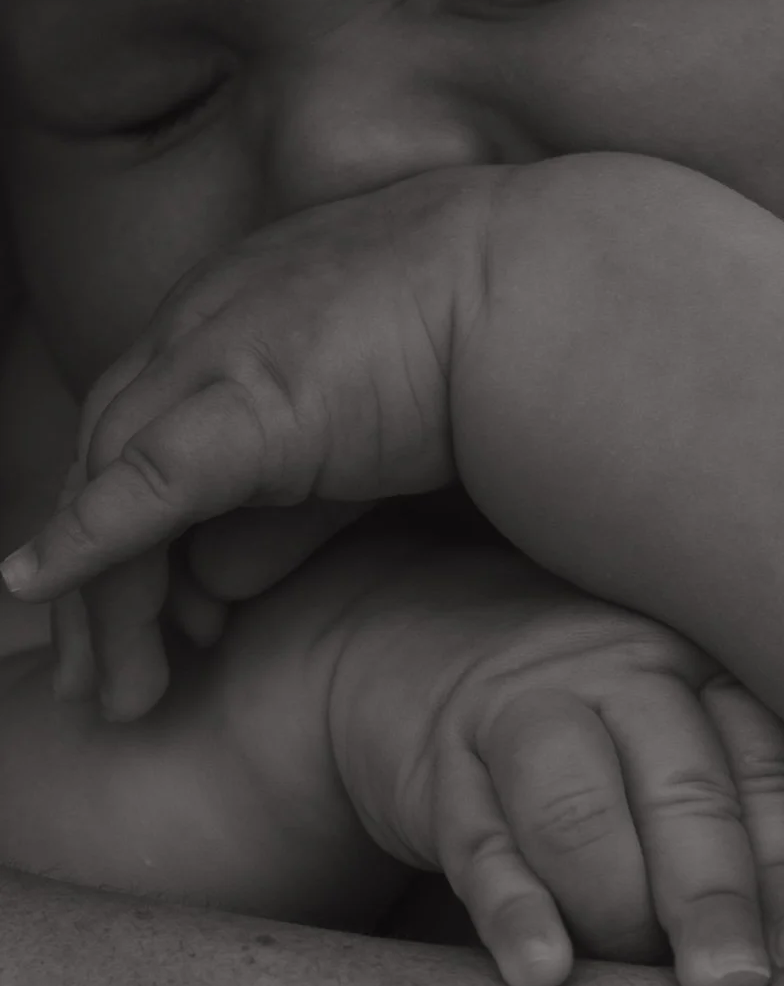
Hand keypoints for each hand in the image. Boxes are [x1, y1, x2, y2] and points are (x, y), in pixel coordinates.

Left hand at [3, 164, 486, 717]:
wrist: (532, 293)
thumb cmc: (467, 354)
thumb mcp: (351, 452)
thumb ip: (276, 518)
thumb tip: (209, 590)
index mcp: (225, 325)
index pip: (139, 439)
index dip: (125, 537)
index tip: (153, 630)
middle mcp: (198, 330)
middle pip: (103, 464)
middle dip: (94, 584)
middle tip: (98, 683)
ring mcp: (213, 354)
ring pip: (113, 484)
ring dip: (102, 597)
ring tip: (113, 692)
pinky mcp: (245, 399)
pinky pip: (145, 479)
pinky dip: (88, 536)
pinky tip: (39, 587)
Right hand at [326, 536, 783, 985]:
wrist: (426, 652)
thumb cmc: (581, 726)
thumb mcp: (660, 735)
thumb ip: (717, 814)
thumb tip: (773, 955)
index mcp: (689, 672)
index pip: (764, 768)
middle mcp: (612, 676)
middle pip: (678, 787)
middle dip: (711, 897)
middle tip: (728, 983)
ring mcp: (516, 713)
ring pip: (576, 808)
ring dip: (616, 907)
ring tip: (636, 982)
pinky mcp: (442, 767)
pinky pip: (481, 843)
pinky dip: (515, 910)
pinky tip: (542, 967)